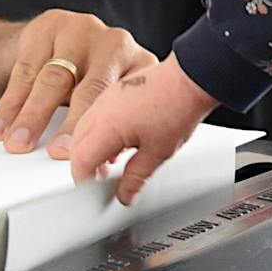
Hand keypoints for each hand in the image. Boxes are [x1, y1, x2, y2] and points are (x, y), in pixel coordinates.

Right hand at [0, 10, 157, 153]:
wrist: (63, 37)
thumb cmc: (94, 77)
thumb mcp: (112, 97)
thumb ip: (111, 124)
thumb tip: (104, 162)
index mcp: (140, 65)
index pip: (125, 101)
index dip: (107, 130)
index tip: (91, 157)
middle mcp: (115, 44)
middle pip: (91, 88)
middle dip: (71, 124)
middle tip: (56, 152)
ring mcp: (83, 31)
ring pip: (54, 78)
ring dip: (32, 115)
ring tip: (17, 143)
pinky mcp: (50, 25)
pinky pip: (26, 69)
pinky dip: (10, 103)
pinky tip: (1, 126)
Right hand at [63, 53, 219, 201]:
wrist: (194, 75)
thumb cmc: (179, 106)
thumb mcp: (158, 152)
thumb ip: (136, 178)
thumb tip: (125, 195)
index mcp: (106, 127)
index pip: (80, 161)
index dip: (85, 180)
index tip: (96, 189)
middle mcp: (101, 109)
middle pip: (77, 145)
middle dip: (87, 164)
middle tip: (106, 177)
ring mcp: (108, 96)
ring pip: (85, 128)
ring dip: (93, 146)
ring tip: (117, 158)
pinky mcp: (117, 89)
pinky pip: (97, 114)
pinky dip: (101, 130)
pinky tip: (123, 137)